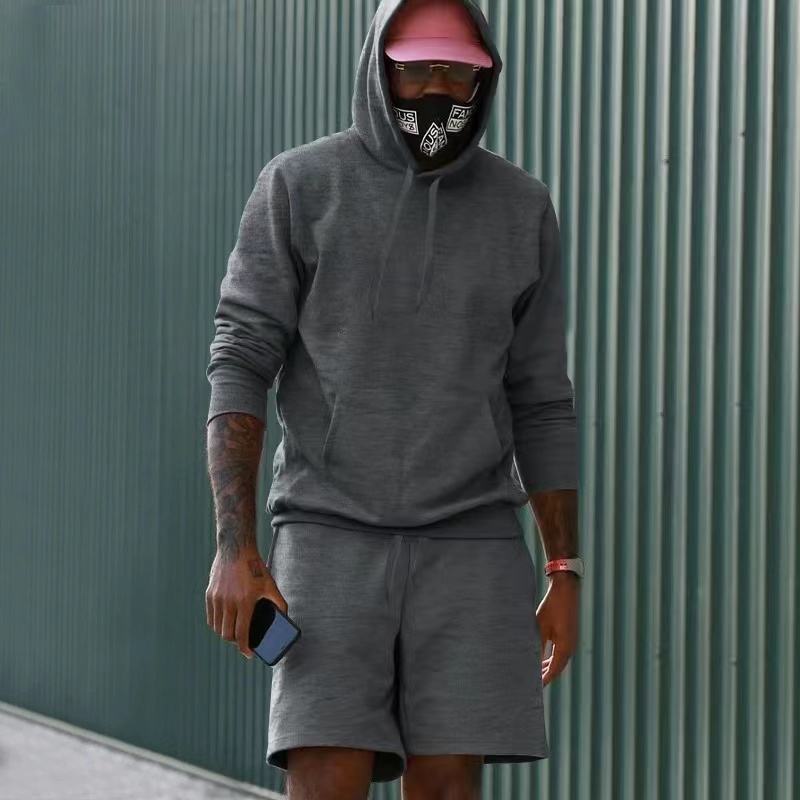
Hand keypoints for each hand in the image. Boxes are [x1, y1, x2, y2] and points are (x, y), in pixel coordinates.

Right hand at [205, 546, 288, 658]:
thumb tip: (284, 617)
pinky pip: (211, 617)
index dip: (245, 648)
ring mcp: (216, 599)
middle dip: (236, 643)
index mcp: (244, 601)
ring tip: (235, 633)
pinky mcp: (209, 594)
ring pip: (217, 628)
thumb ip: (279, 602)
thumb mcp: (270, 584)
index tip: (249, 654)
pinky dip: (217, 624)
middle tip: (243, 642)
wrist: (235, 548)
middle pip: (227, 635)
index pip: (241, 634)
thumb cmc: (255, 567)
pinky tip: (226, 623)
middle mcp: (228, 602)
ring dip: (226, 634)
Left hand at [536, 571, 579, 685]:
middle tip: (532, 684)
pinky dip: (552, 658)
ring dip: (548, 667)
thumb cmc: (552, 607)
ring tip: (536, 674)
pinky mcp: (569, 635)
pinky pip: (561, 653)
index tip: (533, 688)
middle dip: (546, 676)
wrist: (566, 590)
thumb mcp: (540, 627)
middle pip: (557, 668)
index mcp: (565, 648)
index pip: (553, 671)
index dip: (543, 680)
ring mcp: (571, 641)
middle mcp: (570, 647)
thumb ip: (536, 645)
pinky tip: (542, 658)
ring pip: (559, 661)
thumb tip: (529, 661)